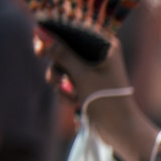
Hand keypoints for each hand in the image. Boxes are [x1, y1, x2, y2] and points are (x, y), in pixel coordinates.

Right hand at [34, 31, 155, 160]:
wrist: (120, 129)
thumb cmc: (106, 99)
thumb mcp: (81, 75)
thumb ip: (61, 54)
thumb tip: (42, 34)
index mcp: (105, 45)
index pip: (74, 31)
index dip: (54, 37)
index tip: (40, 48)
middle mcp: (100, 53)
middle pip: (66, 48)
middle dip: (56, 63)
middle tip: (47, 71)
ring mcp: (94, 69)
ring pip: (65, 66)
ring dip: (59, 80)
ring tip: (66, 94)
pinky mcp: (89, 83)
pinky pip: (69, 79)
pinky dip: (67, 90)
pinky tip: (72, 102)